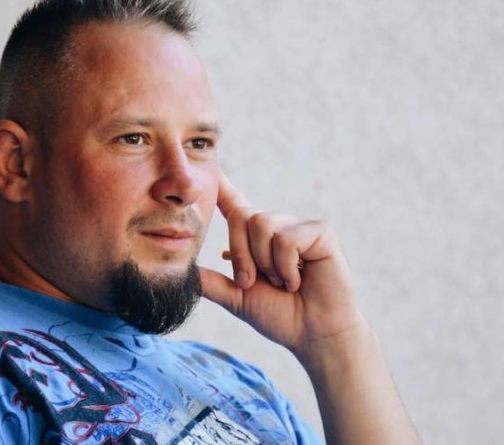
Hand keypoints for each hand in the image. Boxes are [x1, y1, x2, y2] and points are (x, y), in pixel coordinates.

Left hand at [199, 171, 365, 354]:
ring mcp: (300, 226)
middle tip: (256, 282)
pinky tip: (298, 281)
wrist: (313, 335)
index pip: (235, 205)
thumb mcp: (238, 298)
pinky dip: (286, 266)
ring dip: (266, 263)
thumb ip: (212, 282)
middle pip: (242, 216)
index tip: (207, 168)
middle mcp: (278, 225)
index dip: (221, 186)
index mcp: (257, 238)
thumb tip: (183, 272)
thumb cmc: (281, 316)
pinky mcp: (320, 232)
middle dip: (243, 255)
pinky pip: (286, 239)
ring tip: (282, 282)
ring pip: (263, 225)